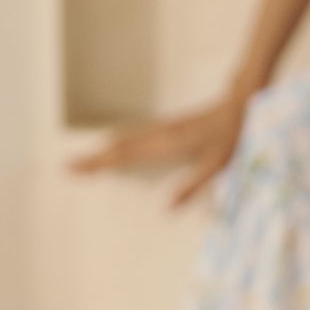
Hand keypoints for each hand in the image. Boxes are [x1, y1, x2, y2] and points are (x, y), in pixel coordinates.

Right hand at [70, 93, 249, 210]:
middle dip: (93, 158)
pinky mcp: (172, 127)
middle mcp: (160, 134)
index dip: (97, 163)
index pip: (124, 155)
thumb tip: (163, 210)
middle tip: (66, 168)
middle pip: (119, 146)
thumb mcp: (218, 164)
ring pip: (127, 138)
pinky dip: (121, 142)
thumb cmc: (234, 134)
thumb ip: (192, 186)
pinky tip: (120, 146)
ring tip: (86, 161)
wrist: (242, 99)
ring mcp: (165, 128)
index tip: (72, 168)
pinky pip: (138, 135)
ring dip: (105, 149)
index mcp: (166, 144)